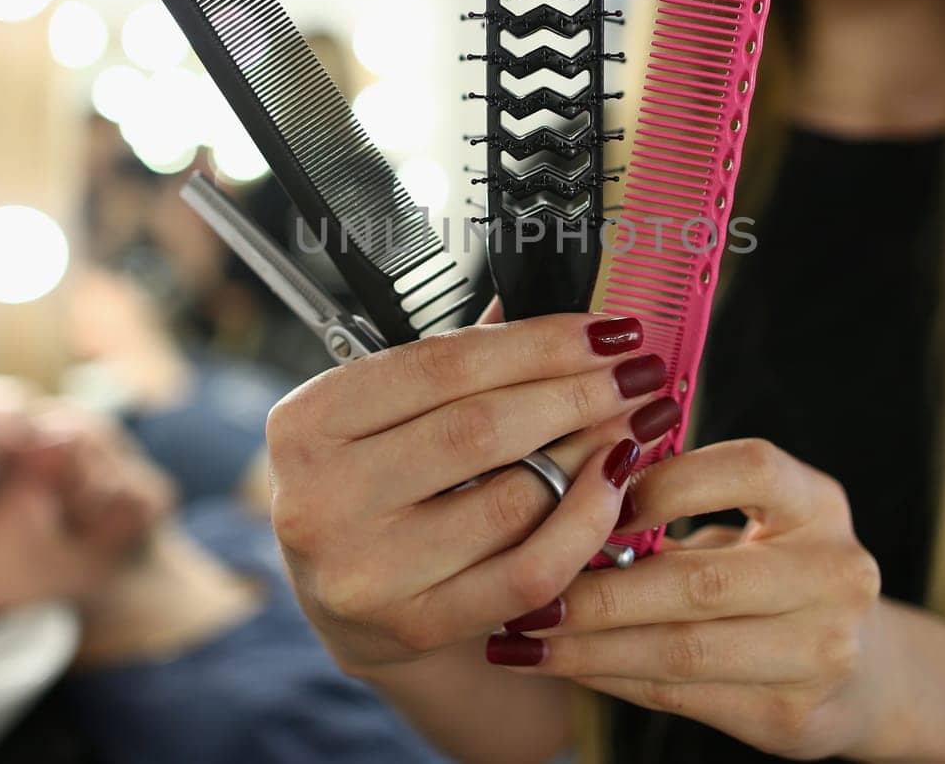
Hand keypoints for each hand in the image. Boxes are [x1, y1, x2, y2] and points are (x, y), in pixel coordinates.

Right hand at [266, 301, 683, 673]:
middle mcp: (322, 499)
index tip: (607, 331)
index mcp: (307, 424)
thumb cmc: (372, 485)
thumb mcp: (384, 414)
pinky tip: (616, 488)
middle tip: (637, 373)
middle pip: (482, 429)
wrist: (343, 599)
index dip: (538, 343)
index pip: (443, 366)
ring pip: (513, 500)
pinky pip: (527, 572)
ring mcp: (366, 570)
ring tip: (637, 423)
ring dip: (593, 454)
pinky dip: (585, 523)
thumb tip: (563, 319)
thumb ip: (458, 365)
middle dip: (577, 394)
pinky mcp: (416, 625)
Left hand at [484, 439, 891, 760]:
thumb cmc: (773, 572)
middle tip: (527, 589)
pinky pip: (682, 695)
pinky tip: (564, 665)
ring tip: (524, 636)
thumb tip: (564, 484)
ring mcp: (822, 652)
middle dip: (600, 588)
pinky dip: (612, 678)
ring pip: (684, 649)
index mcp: (819, 504)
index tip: (595, 495)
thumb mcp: (756, 518)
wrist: (861, 671)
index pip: (749, 469)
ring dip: (591, 645)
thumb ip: (680, 497)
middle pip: (702, 581)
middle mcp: (834, 574)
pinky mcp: (792, 715)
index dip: (668, 480)